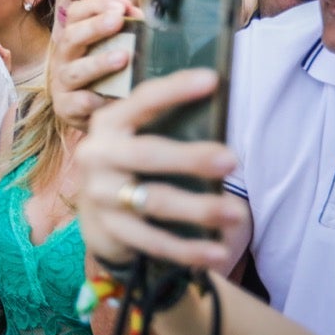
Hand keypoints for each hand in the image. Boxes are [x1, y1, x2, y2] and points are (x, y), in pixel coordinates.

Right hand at [48, 0, 139, 129]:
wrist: (87, 113)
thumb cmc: (102, 75)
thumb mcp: (110, 48)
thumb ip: (123, 27)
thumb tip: (132, 9)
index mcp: (73, 38)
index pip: (75, 14)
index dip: (95, 6)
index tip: (119, 6)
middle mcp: (63, 58)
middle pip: (71, 37)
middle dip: (94, 27)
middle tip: (117, 20)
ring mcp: (62, 83)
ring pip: (75, 71)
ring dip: (98, 62)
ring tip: (122, 57)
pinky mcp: (66, 108)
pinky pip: (80, 103)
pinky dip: (98, 100)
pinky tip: (117, 98)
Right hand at [74, 68, 245, 270]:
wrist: (97, 217)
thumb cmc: (133, 167)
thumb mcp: (139, 140)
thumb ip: (167, 126)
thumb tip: (220, 106)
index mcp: (109, 124)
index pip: (142, 101)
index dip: (174, 90)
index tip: (212, 80)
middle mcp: (97, 155)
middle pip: (146, 154)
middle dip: (190, 157)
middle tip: (231, 160)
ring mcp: (100, 195)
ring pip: (153, 201)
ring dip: (199, 208)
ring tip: (238, 213)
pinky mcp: (109, 230)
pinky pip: (153, 241)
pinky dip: (188, 249)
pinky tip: (217, 254)